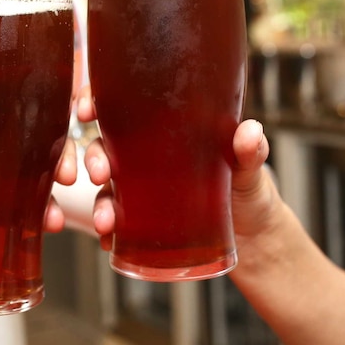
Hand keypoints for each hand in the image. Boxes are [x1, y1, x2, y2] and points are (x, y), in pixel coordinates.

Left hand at [0, 102, 76, 257]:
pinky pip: (12, 207)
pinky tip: (44, 226)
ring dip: (50, 184)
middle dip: (57, 147)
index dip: (40, 94)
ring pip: (27, 170)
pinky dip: (32, 215)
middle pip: (28, 131)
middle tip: (67, 172)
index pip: (1, 90)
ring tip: (58, 207)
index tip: (68, 106)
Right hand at [75, 85, 277, 249]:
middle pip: (105, 145)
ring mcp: (143, 189)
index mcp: (168, 130)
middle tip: (100, 174)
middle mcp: (149, 156)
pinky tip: (109, 241)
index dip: (95, 102)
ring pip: (105, 186)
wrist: (257, 243)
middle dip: (92, 156)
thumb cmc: (253, 195)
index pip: (122, 106)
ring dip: (98, 201)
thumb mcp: (251, 171)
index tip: (87, 111)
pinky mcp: (144, 221)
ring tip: (106, 222)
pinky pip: (116, 221)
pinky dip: (107, 231)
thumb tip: (250, 132)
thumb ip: (251, 152)